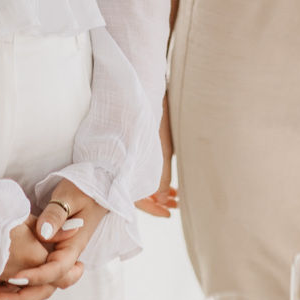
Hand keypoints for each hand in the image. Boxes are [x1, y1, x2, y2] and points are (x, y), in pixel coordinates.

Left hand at [0, 181, 104, 299]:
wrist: (94, 191)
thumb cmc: (81, 191)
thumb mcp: (69, 197)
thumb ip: (55, 215)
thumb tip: (44, 233)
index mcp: (72, 247)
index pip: (55, 270)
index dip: (35, 276)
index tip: (13, 278)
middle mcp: (64, 258)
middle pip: (46, 288)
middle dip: (20, 297)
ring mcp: (56, 259)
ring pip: (38, 288)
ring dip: (14, 295)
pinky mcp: (48, 257)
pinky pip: (33, 279)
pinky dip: (14, 287)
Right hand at [136, 97, 176, 218]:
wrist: (146, 86)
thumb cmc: (155, 116)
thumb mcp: (162, 149)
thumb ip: (161, 176)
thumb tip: (163, 199)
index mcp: (125, 165)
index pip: (135, 197)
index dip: (152, 208)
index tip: (168, 213)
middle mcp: (123, 162)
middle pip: (136, 191)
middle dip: (157, 200)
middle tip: (176, 205)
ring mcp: (127, 154)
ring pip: (140, 180)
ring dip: (158, 189)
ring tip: (176, 196)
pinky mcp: (132, 145)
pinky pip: (140, 169)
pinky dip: (154, 177)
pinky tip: (168, 180)